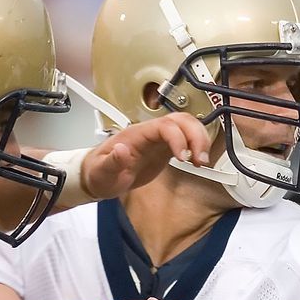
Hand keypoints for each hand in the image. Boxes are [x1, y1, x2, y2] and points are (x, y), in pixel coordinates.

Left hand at [81, 114, 211, 199]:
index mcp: (136, 134)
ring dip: (199, 140)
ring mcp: (158, 140)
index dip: (178, 138)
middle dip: (195, 135)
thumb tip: (122, 150)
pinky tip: (197, 162)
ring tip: (201, 161)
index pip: (164, 126)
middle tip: (199, 158)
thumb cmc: (98, 174)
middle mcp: (149, 133)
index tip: (182, 157)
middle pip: (181, 120)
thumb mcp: (101, 173)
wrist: (99, 178)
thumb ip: (111, 162)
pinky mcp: (163, 150)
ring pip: (186, 127)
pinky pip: (185, 140)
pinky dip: (195, 148)